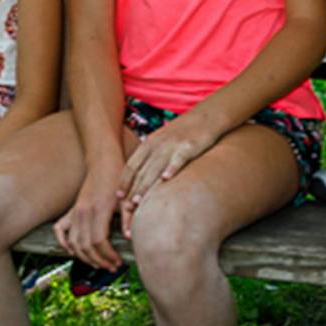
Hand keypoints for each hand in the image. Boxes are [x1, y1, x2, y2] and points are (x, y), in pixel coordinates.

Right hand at [54, 171, 123, 269]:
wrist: (104, 161)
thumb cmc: (118, 177)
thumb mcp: (127, 198)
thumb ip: (129, 219)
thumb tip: (130, 238)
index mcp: (99, 210)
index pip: (99, 242)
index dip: (108, 256)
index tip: (117, 261)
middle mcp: (84, 212)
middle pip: (86, 246)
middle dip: (99, 261)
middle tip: (112, 267)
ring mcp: (76, 212)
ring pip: (74, 243)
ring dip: (85, 257)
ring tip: (99, 263)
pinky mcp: (72, 210)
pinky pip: (60, 230)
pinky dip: (64, 243)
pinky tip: (73, 252)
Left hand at [116, 111, 220, 229]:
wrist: (206, 115)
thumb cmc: (183, 132)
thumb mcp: (162, 140)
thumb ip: (151, 157)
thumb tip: (140, 178)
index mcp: (149, 143)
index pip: (132, 165)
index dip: (124, 182)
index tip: (118, 198)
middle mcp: (158, 144)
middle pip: (141, 171)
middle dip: (132, 191)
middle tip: (126, 209)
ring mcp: (172, 145)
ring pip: (155, 167)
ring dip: (145, 185)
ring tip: (139, 201)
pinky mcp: (188, 146)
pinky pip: (178, 158)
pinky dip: (171, 168)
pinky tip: (166, 178)